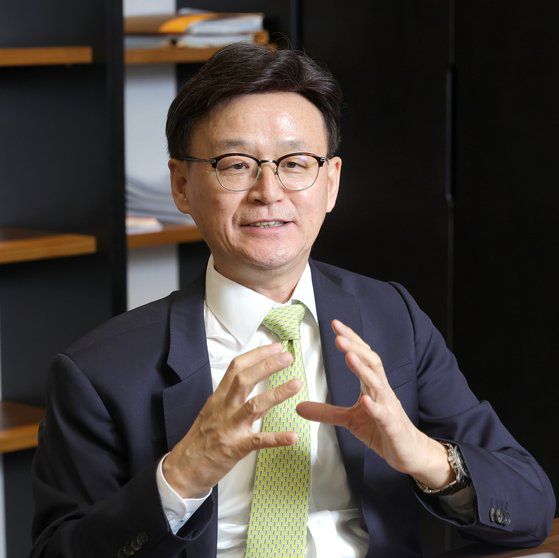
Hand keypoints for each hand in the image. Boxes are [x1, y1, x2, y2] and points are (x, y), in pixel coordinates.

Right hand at [163, 343, 300, 497]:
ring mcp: (229, 428)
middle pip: (244, 379)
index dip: (257, 355)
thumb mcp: (211, 410)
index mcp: (218, 397)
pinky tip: (293, 436)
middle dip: (267, 365)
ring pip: (253, 405)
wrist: (183, 469)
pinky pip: (258, 441)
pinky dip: (276, 438)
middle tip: (287, 357)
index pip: (236, 368)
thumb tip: (249, 379)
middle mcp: (224, 409)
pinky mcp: (235, 448)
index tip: (276, 347)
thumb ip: (229, 396)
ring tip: (296, 384)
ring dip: (277, 394)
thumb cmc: (200, 439)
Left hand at [296, 320, 453, 487]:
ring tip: (349, 355)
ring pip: (377, 383)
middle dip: (355, 347)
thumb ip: (326, 412)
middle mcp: (382, 391)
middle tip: (338, 335)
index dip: (350, 339)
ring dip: (363, 369)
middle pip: (371, 362)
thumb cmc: (381, 431)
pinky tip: (365, 400)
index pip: (362, 356)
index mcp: (372, 386)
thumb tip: (298, 407)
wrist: (409, 452)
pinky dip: (375, 406)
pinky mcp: (392, 426)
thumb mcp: (349, 420)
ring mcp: (388, 407)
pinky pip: (383, 415)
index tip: (335, 324)